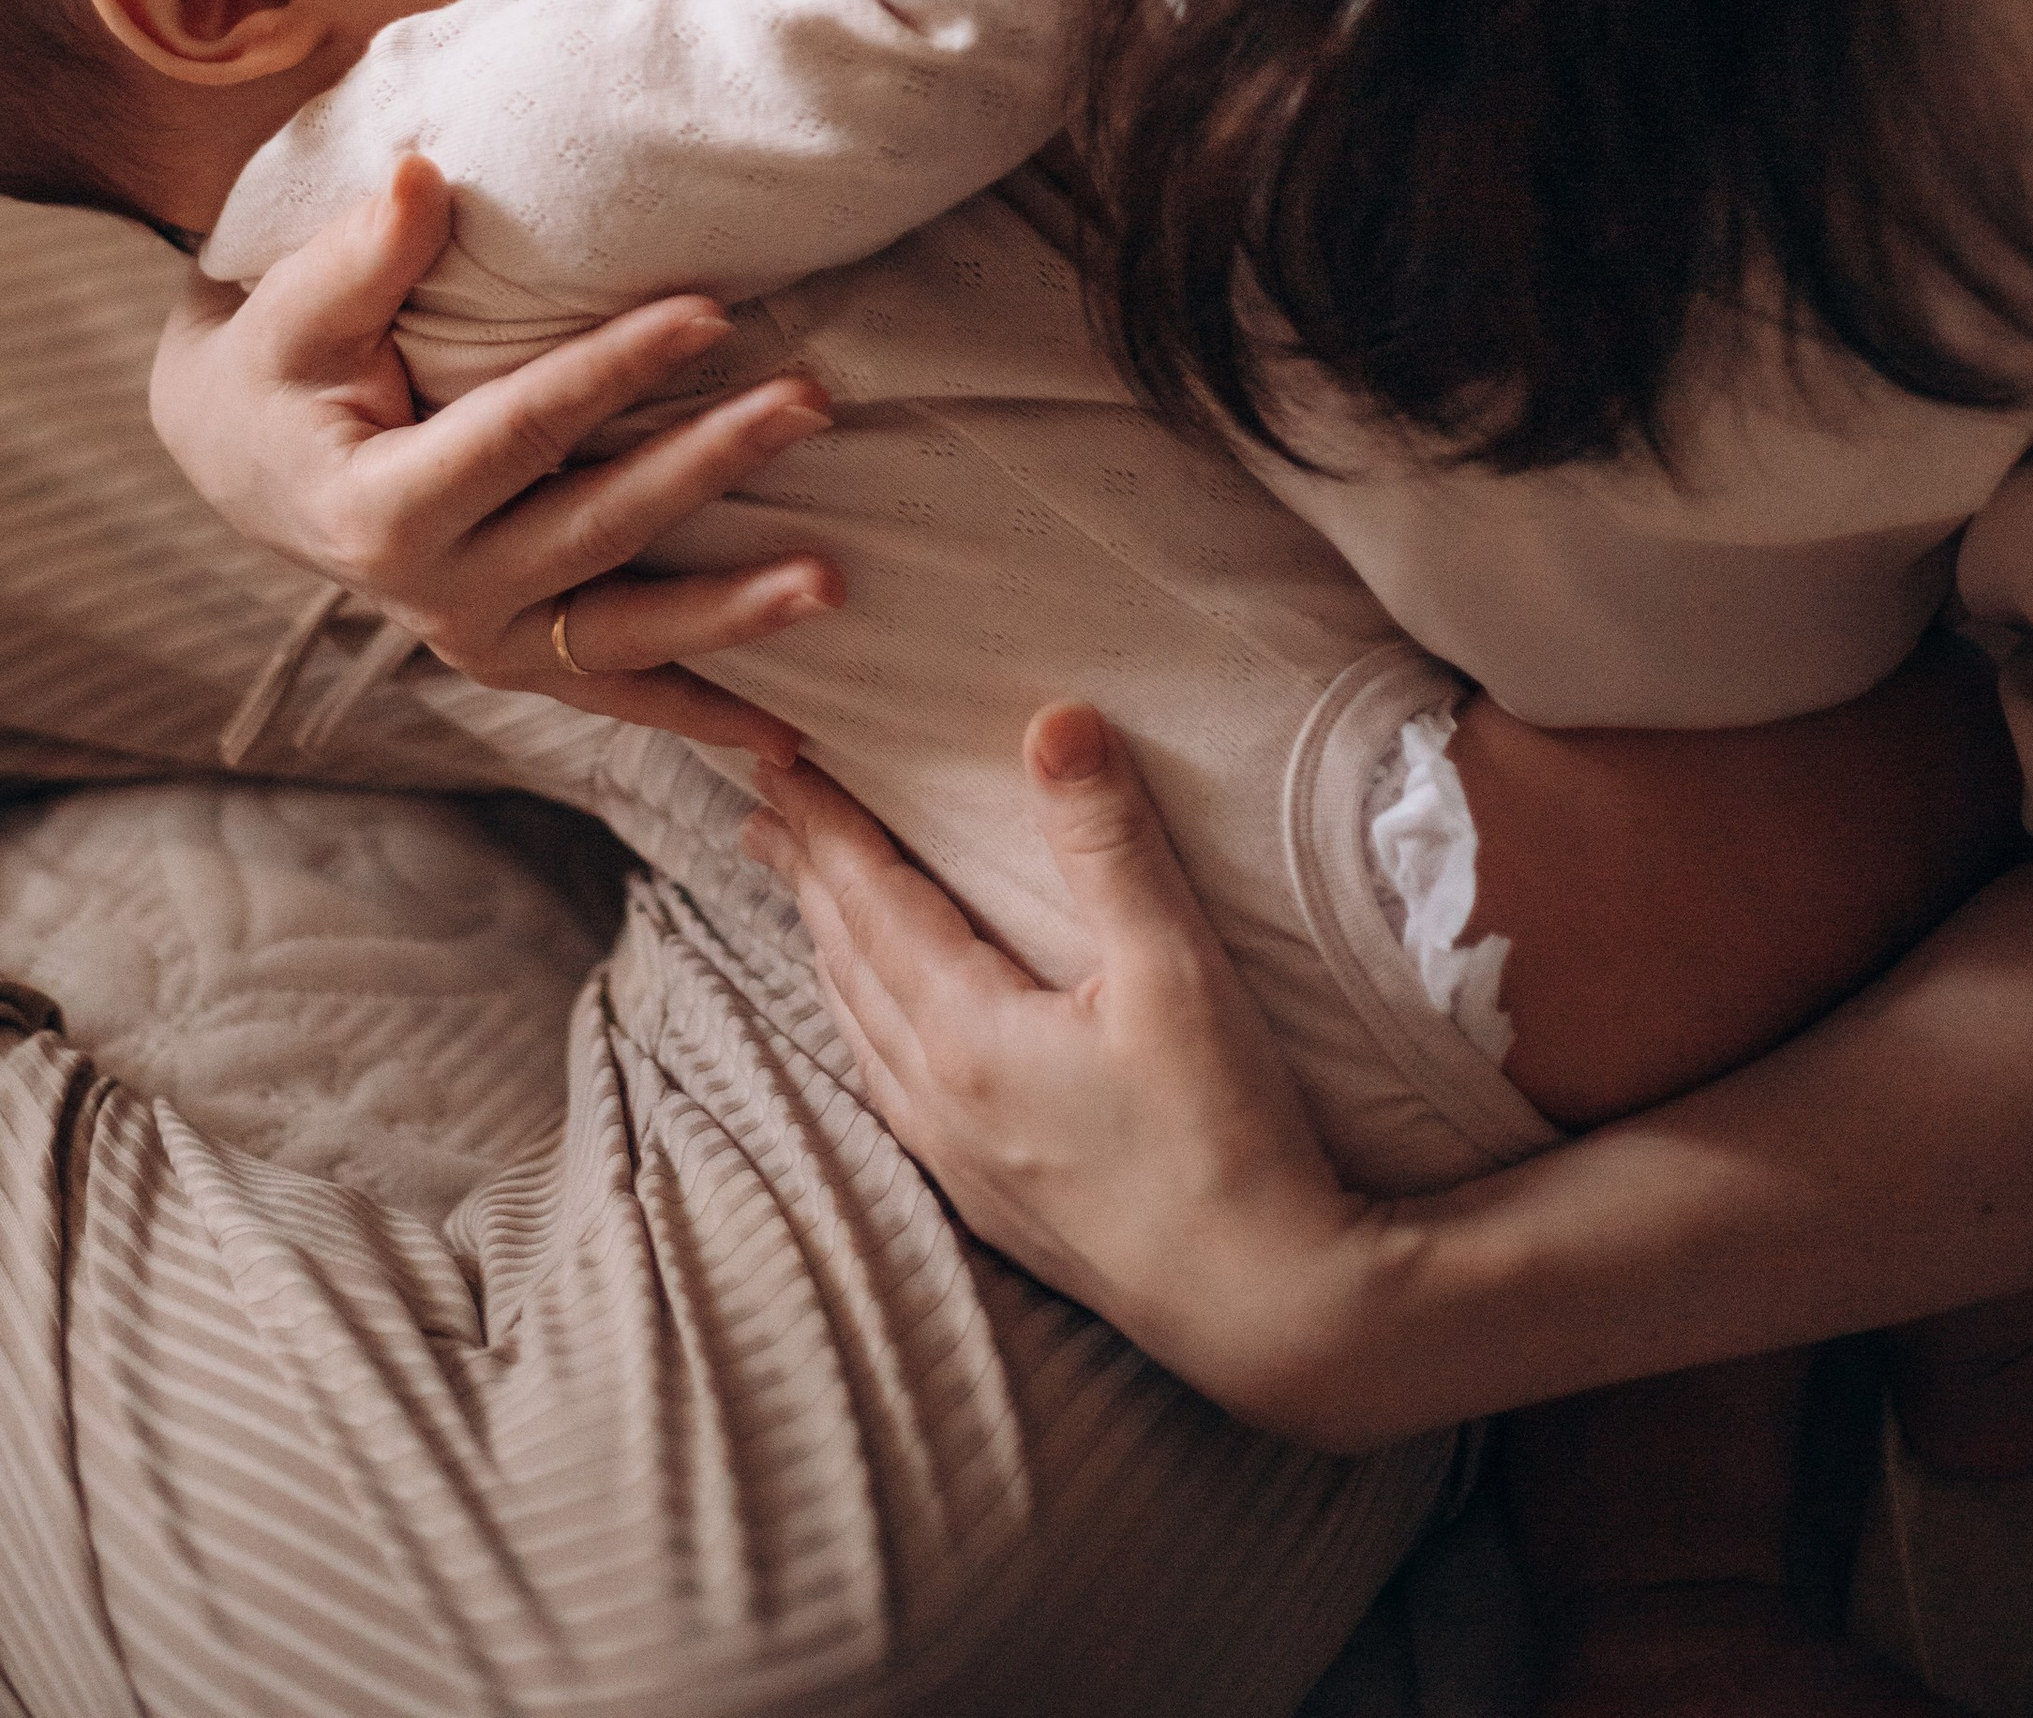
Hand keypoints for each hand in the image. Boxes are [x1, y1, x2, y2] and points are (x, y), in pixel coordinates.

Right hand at [153, 154, 840, 763]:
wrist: (247, 461)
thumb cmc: (280, 365)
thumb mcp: (295, 308)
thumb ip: (362, 252)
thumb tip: (421, 174)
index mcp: (376, 509)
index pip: (520, 430)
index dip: (616, 370)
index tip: (711, 312)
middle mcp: (434, 594)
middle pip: (595, 528)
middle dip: (709, 464)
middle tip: (808, 403)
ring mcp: (480, 640)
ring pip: (622, 636)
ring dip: (732, 613)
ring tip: (829, 582)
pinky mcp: (517, 657)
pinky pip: (617, 692)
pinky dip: (700, 714)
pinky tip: (788, 743)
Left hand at [746, 703, 1390, 1439]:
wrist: (1271, 1310)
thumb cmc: (1226, 1136)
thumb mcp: (1176, 971)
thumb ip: (1109, 842)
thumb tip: (1055, 721)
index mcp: (965, 1033)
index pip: (871, 898)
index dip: (826, 824)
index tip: (780, 759)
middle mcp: (940, 1099)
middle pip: (848, 959)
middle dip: (805, 876)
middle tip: (762, 807)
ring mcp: (961, 1161)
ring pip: (861, 1029)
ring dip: (827, 949)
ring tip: (803, 897)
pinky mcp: (996, 1204)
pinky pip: (891, 1090)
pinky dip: (865, 1026)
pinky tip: (877, 1029)